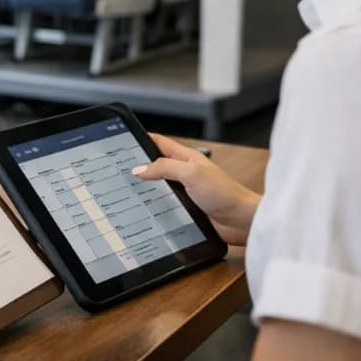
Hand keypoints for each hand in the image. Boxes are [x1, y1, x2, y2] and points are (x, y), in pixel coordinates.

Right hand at [132, 134, 260, 244]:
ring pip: (159, 185)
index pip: (159, 143)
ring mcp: (186, 191)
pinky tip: (145, 210)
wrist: (241, 220)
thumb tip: (140, 168)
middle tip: (119, 168)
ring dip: (146, 187)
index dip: (142, 140)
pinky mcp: (187, 208)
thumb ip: (165, 168)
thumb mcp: (191, 174)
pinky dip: (154, 204)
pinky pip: (166, 204)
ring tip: (127, 189)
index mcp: (186, 158)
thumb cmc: (224, 193)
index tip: (124, 140)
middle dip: (139, 165)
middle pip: (156, 164)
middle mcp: (185, 173)